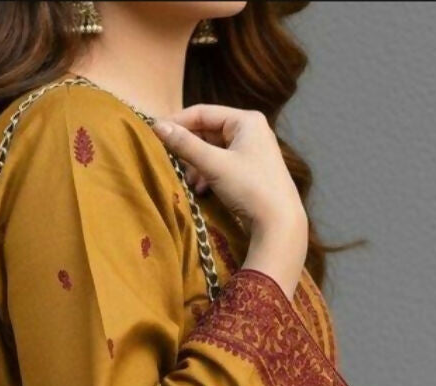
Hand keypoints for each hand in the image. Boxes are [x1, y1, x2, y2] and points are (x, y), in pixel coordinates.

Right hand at [150, 104, 305, 236]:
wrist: (280, 223)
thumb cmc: (250, 188)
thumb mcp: (214, 164)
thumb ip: (186, 145)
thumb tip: (157, 126)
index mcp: (246, 120)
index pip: (203, 112)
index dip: (178, 122)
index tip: (155, 134)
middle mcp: (252, 131)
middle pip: (209, 132)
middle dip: (189, 149)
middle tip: (172, 162)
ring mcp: (253, 152)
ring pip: (215, 151)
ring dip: (198, 165)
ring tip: (189, 181)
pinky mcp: (252, 172)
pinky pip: (223, 166)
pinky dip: (209, 175)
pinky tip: (202, 189)